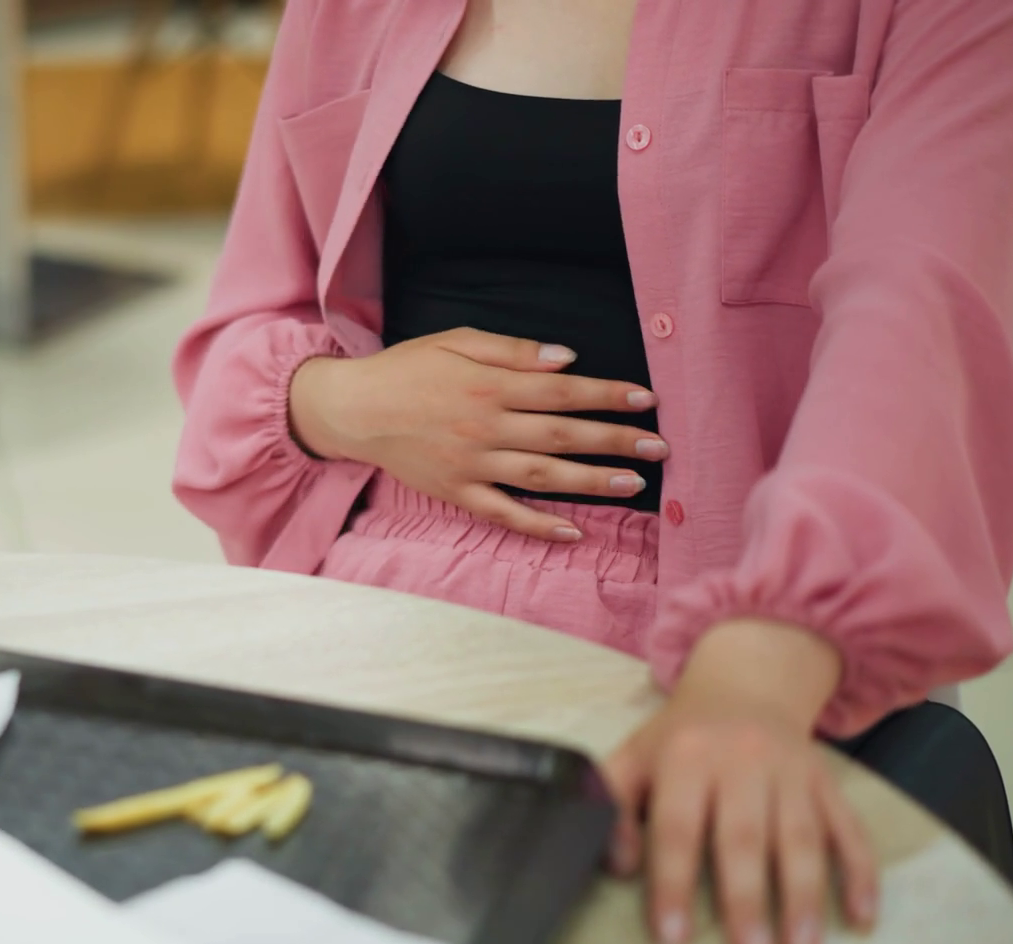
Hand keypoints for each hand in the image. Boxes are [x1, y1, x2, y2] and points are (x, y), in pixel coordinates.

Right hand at [287, 327, 667, 541]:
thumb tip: (567, 359)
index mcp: (489, 387)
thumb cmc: (405, 369)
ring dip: (591, 482)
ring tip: (632, 483)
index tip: (647, 399)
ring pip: (541, 477)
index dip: (607, 395)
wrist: (352, 409)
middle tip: (660, 446)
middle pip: (562, 436)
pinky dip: (538, 526)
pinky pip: (503, 514)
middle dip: (614, 440)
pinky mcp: (455, 493)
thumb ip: (512, 352)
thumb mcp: (455, 342)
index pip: (562, 391)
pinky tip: (573, 531)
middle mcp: (485, 428)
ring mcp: (471, 465)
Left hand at [603, 620, 879, 943]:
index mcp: (686, 758)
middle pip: (744, 837)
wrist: (746, 685)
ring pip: (801, 837)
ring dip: (805, 897)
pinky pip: (849, 828)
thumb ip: (614, 803)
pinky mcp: (828, 782)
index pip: (677, 828)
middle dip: (748, 901)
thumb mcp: (635, 756)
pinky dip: (861, 873)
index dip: (673, 884)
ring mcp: (791, 772)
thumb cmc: (681, 737)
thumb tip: (617, 865)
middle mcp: (742, 761)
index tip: (675, 939)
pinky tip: (862, 917)